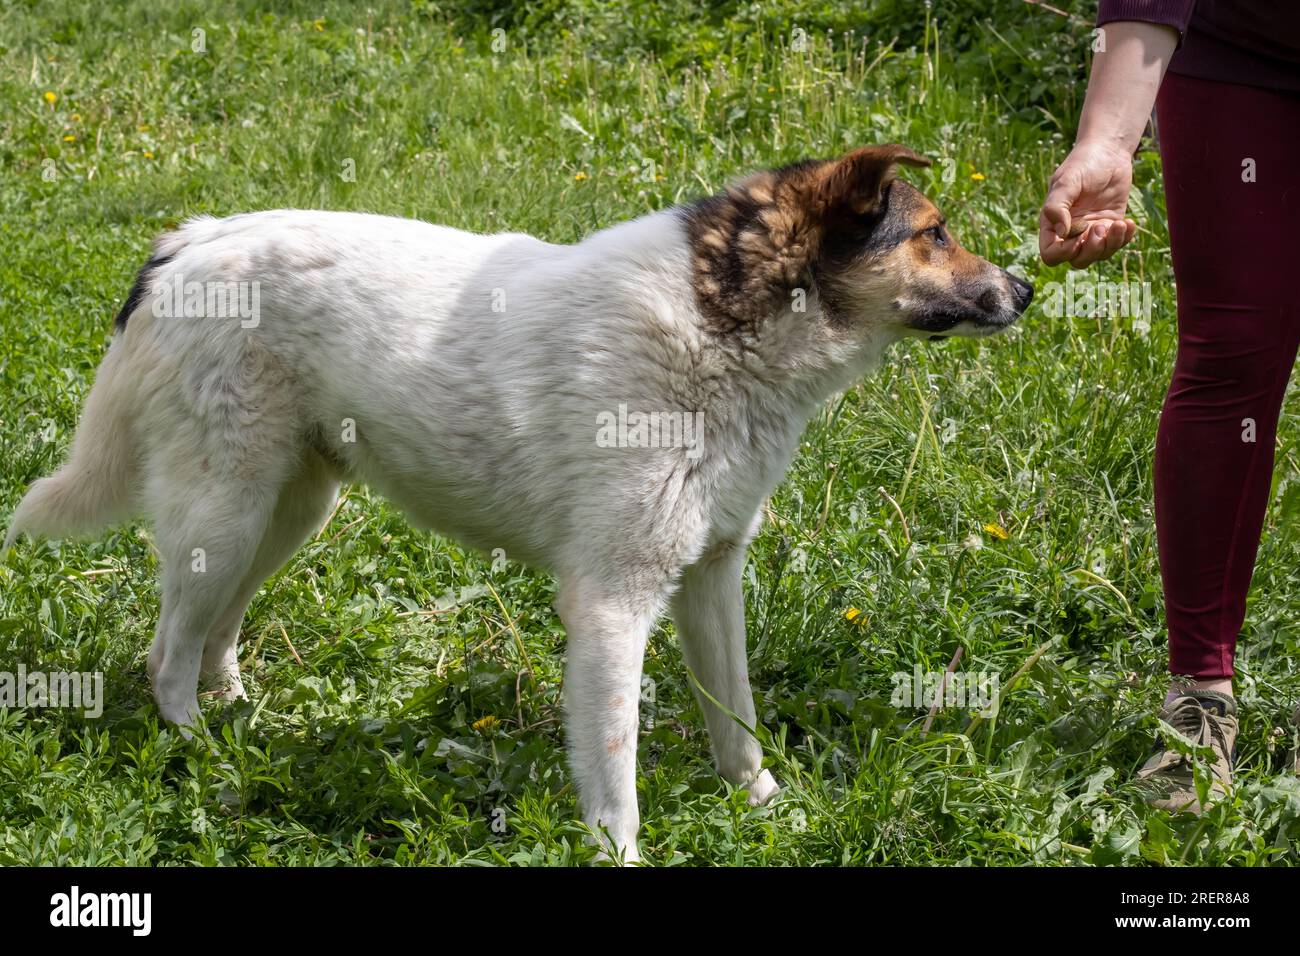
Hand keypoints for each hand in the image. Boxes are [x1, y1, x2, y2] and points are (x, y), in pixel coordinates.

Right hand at [1038, 140, 1137, 267]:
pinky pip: (1117, 244)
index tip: (1078, 236)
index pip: (1051, 254)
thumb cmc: (1083, 164)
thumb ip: (1057, 206)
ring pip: (1098, 255)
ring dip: (1110, 244)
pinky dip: (1125, 238)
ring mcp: (1092, 231)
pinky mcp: (1111, 226)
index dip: (1063, 253)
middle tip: (1101, 227)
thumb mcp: (1066, 182)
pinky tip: (1129, 222)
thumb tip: (1062, 232)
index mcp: (1053, 225)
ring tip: (1119, 224)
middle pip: (1077, 260)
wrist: (1109, 152)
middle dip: (1091, 250)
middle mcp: (1071, 233)